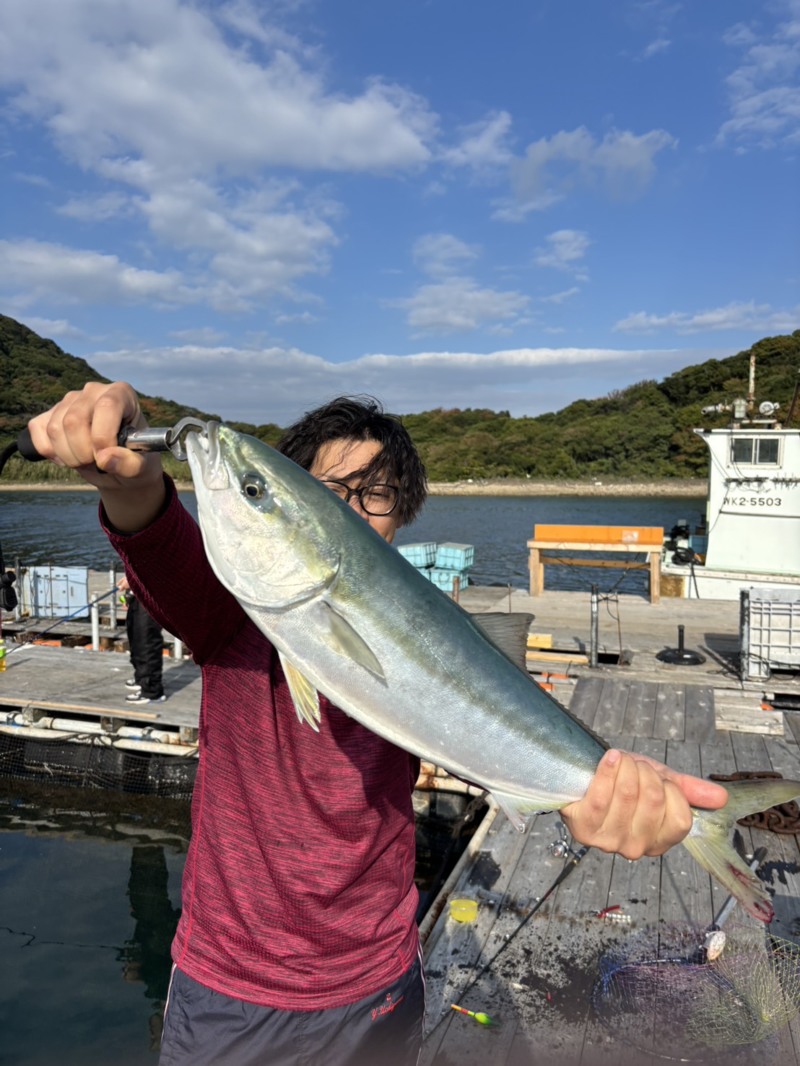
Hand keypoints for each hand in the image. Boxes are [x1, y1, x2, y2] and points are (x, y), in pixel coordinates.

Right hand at [26, 381, 165, 530]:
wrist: (118, 467)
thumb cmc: (134, 460)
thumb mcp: (143, 468)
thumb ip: (131, 464)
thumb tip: (105, 457)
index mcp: (122, 394)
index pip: (107, 406)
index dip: (103, 437)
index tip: (106, 458)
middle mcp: (94, 391)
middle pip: (74, 420)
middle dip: (83, 452)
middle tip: (97, 464)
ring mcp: (69, 400)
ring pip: (55, 429)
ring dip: (69, 456)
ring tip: (87, 460)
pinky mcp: (49, 413)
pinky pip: (38, 431)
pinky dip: (52, 452)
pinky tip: (69, 454)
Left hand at [560, 749, 727, 858]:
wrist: (584, 777)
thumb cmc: (623, 782)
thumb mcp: (660, 782)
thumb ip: (688, 790)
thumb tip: (721, 797)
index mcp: (659, 841)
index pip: (680, 819)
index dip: (671, 790)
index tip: (659, 778)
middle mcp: (635, 848)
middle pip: (654, 801)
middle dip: (645, 773)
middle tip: (635, 767)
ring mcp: (608, 842)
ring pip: (628, 794)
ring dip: (626, 767)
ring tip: (619, 763)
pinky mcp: (584, 829)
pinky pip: (601, 796)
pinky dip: (607, 770)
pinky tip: (610, 758)